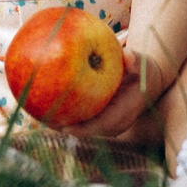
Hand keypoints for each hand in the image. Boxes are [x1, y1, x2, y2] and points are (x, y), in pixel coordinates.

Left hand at [48, 48, 167, 142]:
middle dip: (66, 128)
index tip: (64, 127)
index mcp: (124, 113)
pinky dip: (67, 114)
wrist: (148, 81)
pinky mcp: (100, 119)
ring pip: (82, 127)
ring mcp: (107, 124)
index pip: (101, 126)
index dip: (83, 129)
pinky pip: (82, 119)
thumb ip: (133, 61)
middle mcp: (114, 124)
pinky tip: (46, 104)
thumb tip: (127, 55)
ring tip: (39, 115)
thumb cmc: (143, 70)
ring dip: (62, 123)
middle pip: (87, 131)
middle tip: (43, 120)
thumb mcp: (141, 64)